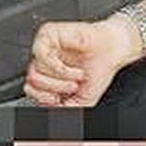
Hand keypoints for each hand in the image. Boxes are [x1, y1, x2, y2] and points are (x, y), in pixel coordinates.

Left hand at [24, 15, 141, 106]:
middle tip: (73, 86)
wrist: (115, 50)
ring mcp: (45, 47)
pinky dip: (58, 67)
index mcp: (48, 74)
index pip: (31, 88)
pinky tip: (73, 67)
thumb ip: (65, 109)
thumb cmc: (100, 68)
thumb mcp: (83, 99)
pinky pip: (41, 55)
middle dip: (55, 89)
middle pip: (32, 81)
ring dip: (61, 78)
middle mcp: (44, 60)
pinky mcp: (48, 33)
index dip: (43, 97)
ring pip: (35, 70)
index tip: (59, 98)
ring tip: (78, 75)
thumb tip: (50, 112)